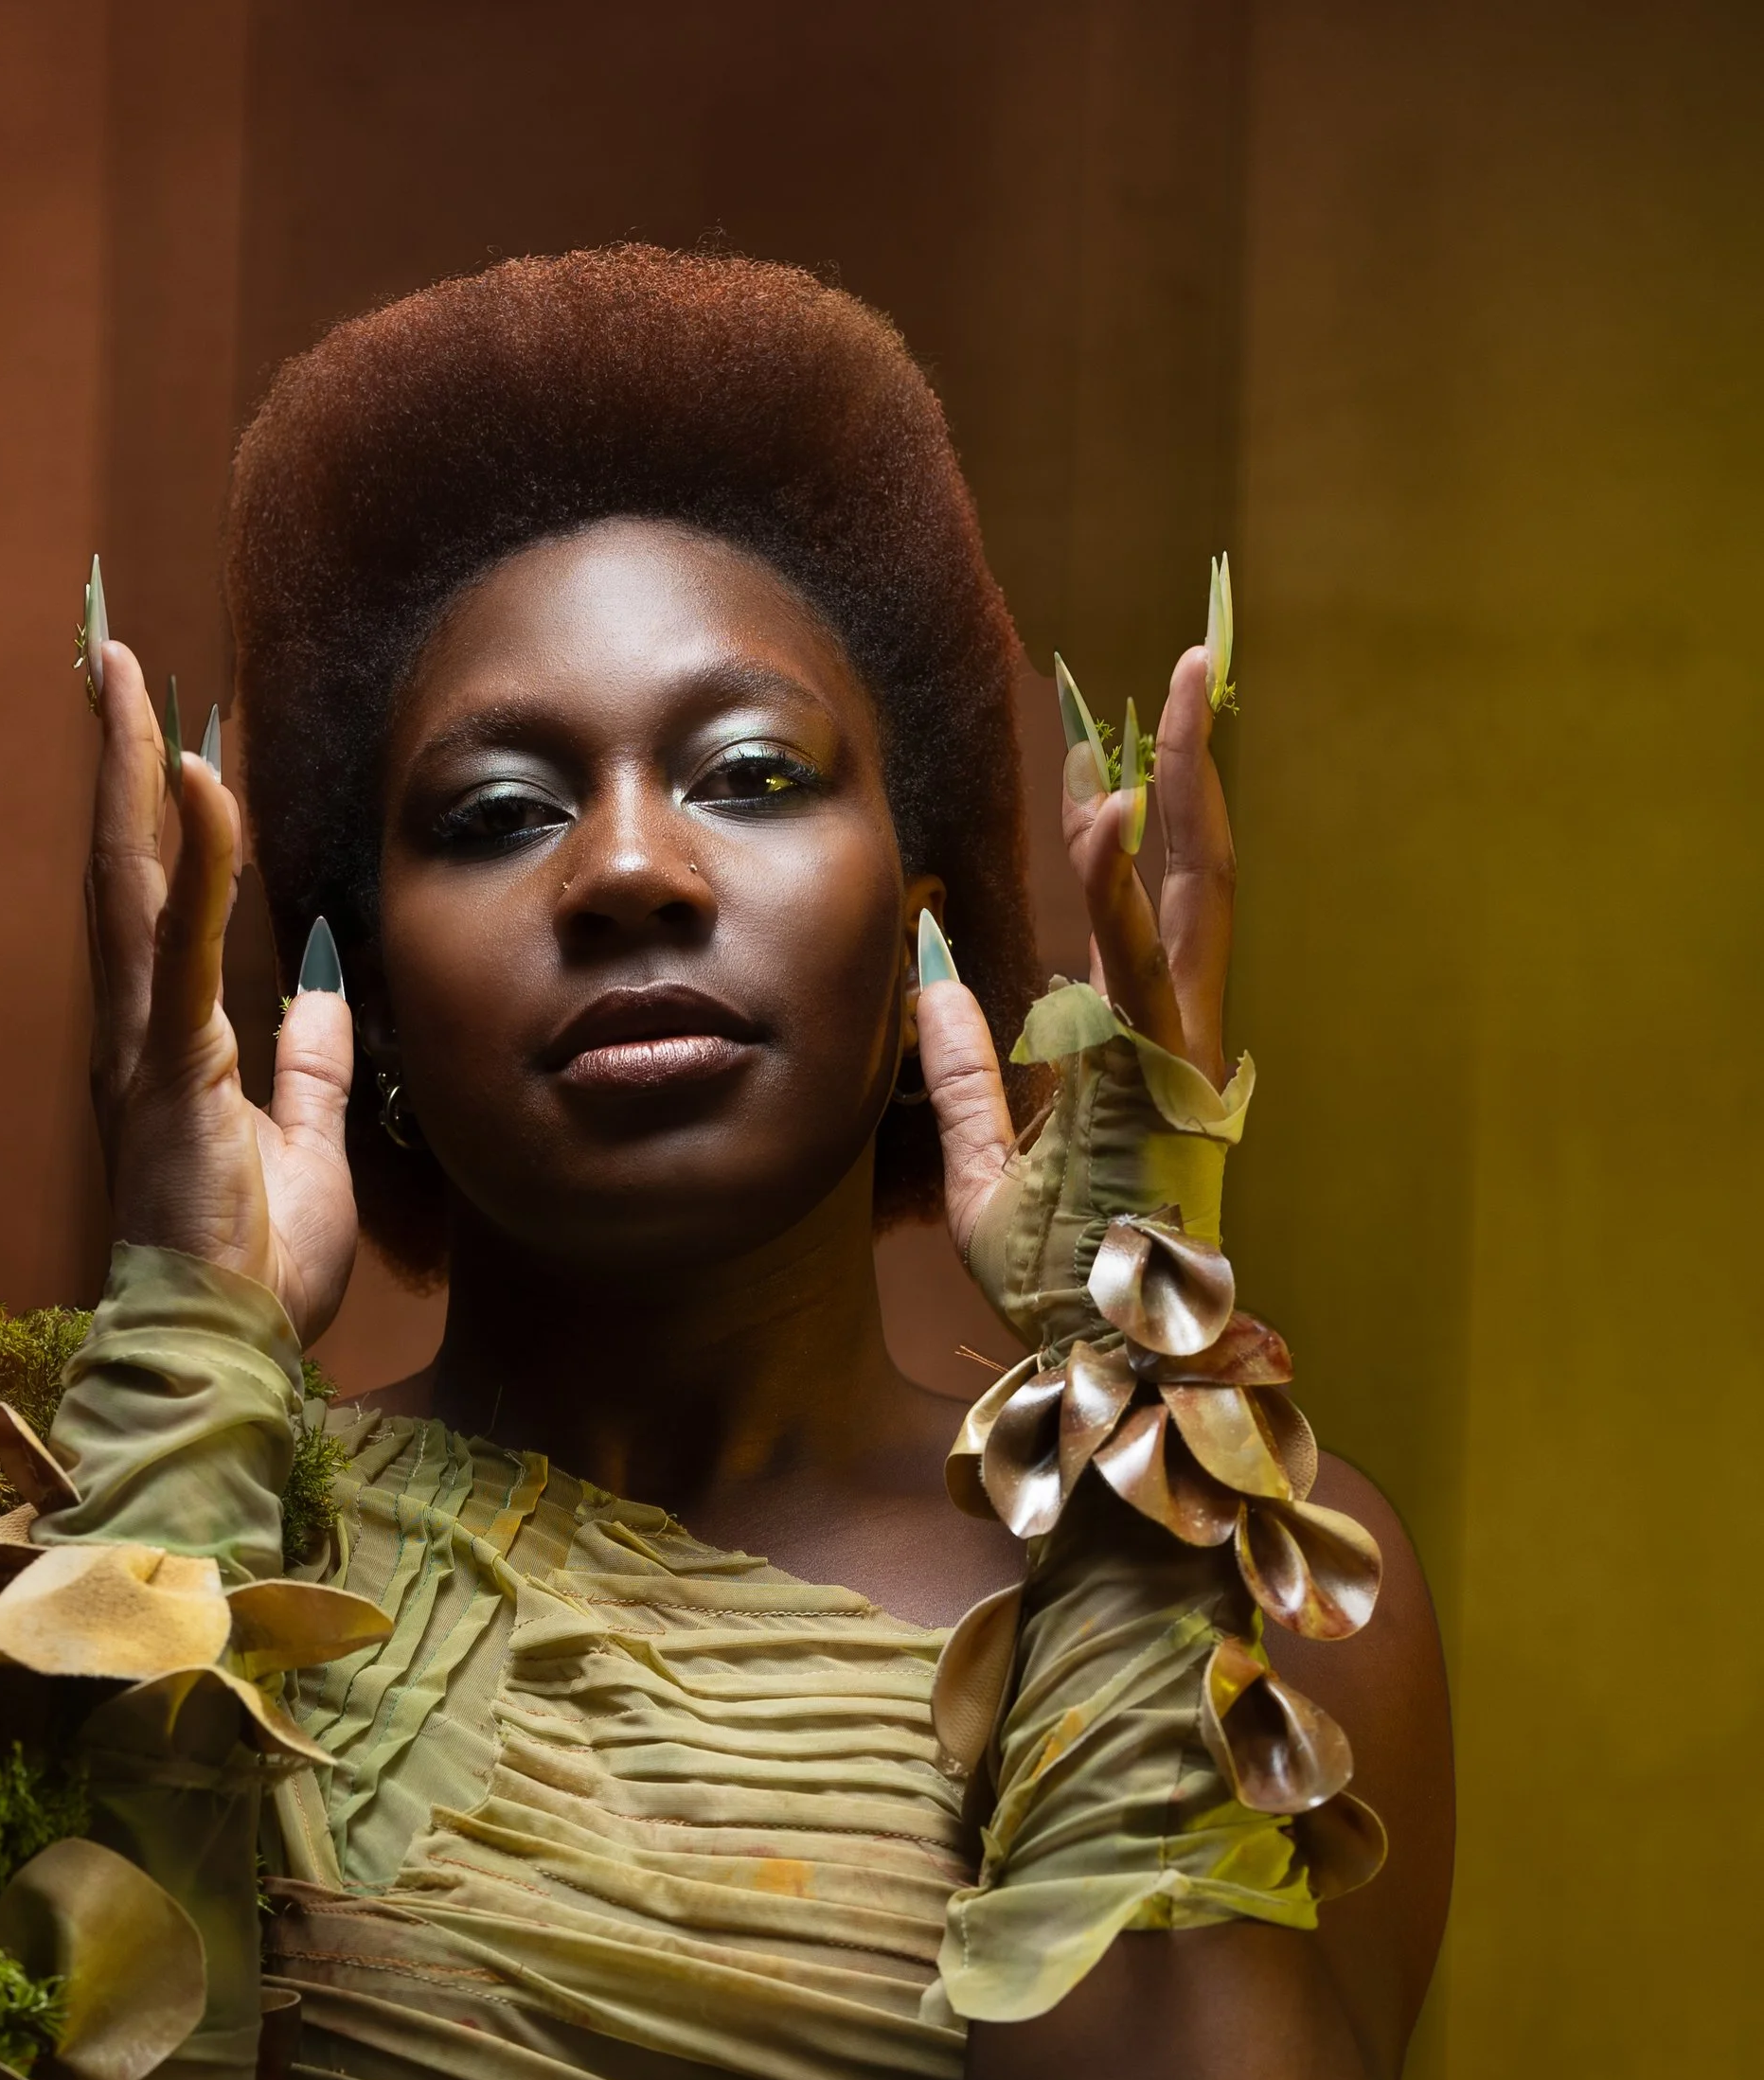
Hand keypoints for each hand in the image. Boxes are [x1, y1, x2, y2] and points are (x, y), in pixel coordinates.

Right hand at [84, 635, 358, 1344]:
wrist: (227, 1352)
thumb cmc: (254, 1272)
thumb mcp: (308, 1148)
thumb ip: (310, 1068)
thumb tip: (318, 990)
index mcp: (174, 1048)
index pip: (162, 900)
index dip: (163, 809)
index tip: (171, 721)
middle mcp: (142, 1033)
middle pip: (124, 864)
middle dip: (119, 755)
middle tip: (113, 652)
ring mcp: (147, 1048)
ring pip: (131, 880)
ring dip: (133, 771)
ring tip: (131, 675)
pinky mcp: (172, 1070)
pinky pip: (182, 944)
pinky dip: (193, 858)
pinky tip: (200, 780)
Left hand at [911, 641, 1236, 1275]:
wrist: (1093, 1371)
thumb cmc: (1052, 1286)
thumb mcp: (978, 1167)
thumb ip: (963, 1069)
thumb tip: (930, 974)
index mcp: (1135, 1053)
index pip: (1134, 913)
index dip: (1122, 826)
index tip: (1096, 748)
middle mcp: (1173, 1042)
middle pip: (1191, 878)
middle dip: (1193, 771)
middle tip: (1188, 665)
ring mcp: (1182, 1061)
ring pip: (1187, 900)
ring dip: (1181, 793)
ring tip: (1173, 692)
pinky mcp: (1170, 1090)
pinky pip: (1147, 971)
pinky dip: (1123, 891)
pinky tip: (1106, 815)